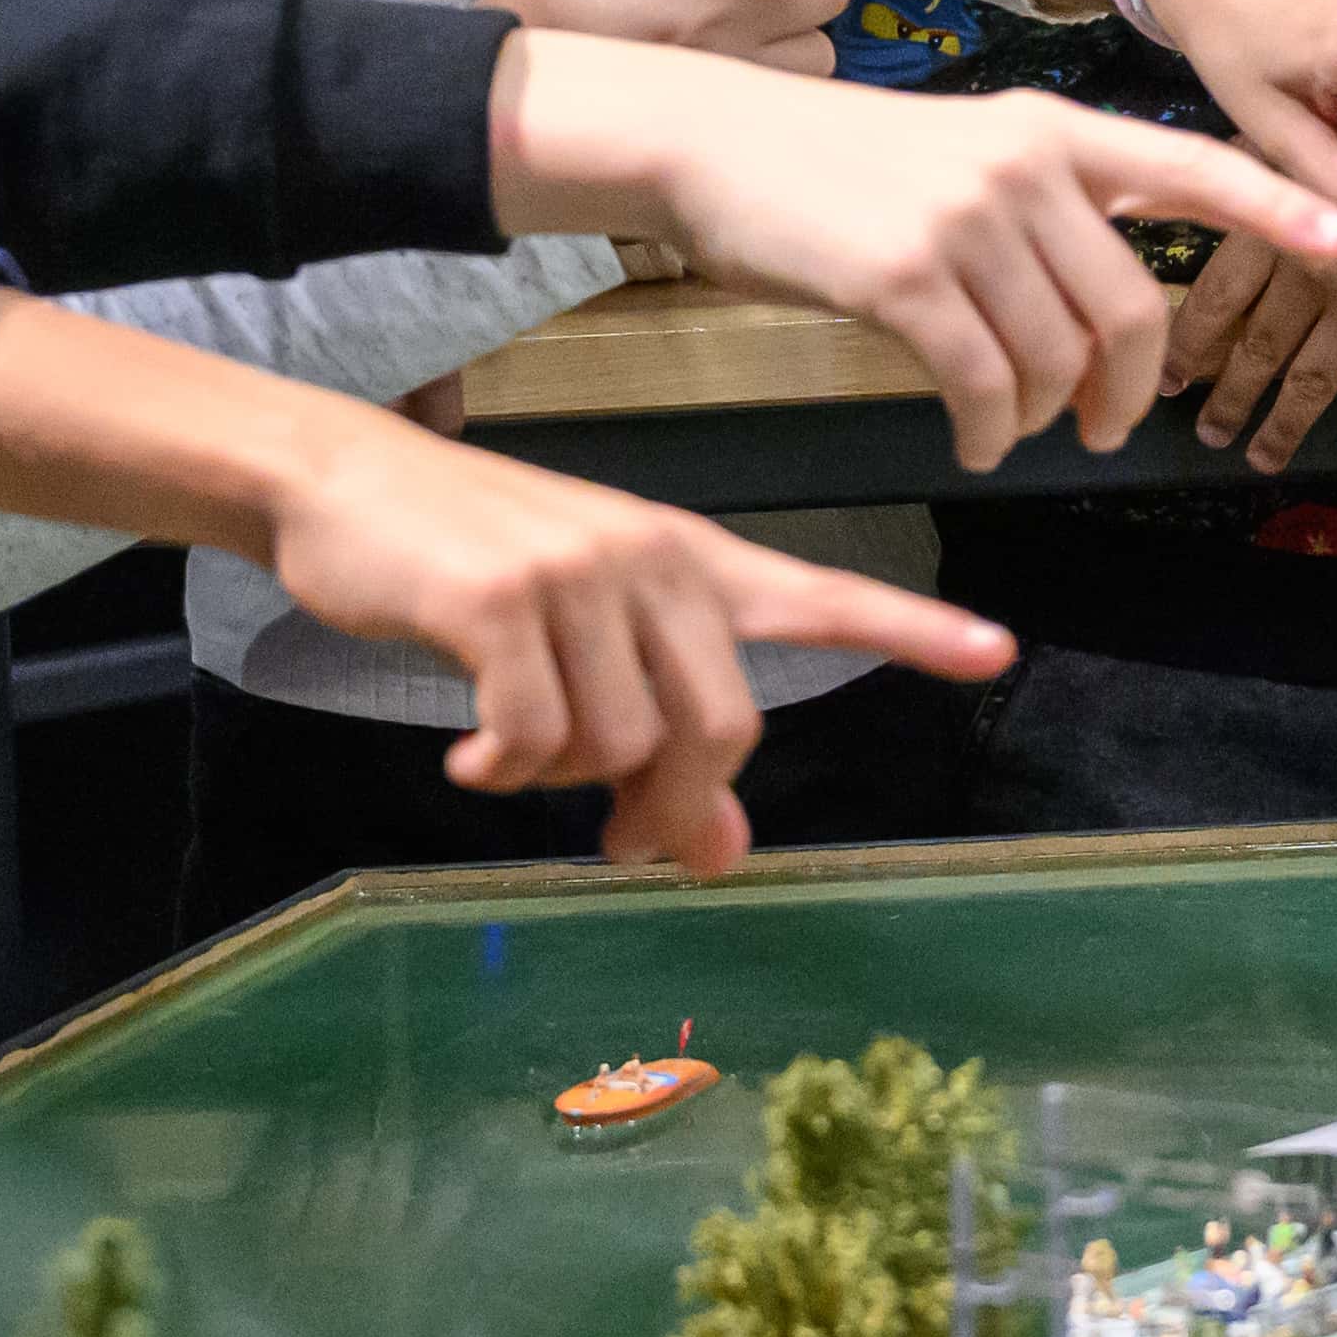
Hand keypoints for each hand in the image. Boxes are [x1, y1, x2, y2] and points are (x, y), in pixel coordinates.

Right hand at [246, 403, 1010, 869]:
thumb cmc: (467, 565)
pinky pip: (534, 738)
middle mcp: (654, 559)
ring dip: (562, 780)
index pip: (822, 595)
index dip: (911, 632)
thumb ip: (658, 737)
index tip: (994, 651)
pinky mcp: (504, 600)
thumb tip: (718, 853)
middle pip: (721, 729)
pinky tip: (466, 754)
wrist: (342, 483)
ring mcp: (582, 574)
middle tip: (618, 845)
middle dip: (668, 806)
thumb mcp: (578, 640)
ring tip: (508, 749)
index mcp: (689, 562)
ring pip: (622, 746)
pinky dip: (500, 770)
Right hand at [490, 35, 1336, 465]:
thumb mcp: (964, 153)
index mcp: (1051, 130)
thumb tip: (1116, 290)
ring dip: (1048, 415)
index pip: (1192, 166)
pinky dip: (990, 428)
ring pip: (1058, 357)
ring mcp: (966, 218)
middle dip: (1135, 389)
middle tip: (1113, 429)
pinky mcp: (906, 276)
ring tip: (1019, 429)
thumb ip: (1048, 202)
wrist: (715, 144)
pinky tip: (975, 437)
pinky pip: (986, 384)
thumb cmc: (838, 165)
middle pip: (1133, 308)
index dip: (1279, 206)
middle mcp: (1024, 166)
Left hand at [1173, 71, 1336, 472]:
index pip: (1217, 299)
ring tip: (1262, 457)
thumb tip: (1199, 229)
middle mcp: (1315, 271)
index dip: (1191, 347)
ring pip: (1312, 383)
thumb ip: (1258, 193)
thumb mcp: (1310, 154)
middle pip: (1258, 350)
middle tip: (1210, 434)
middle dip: (1229, 400)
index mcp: (1278, 226)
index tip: (1172, 381)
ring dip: (1283, 428)